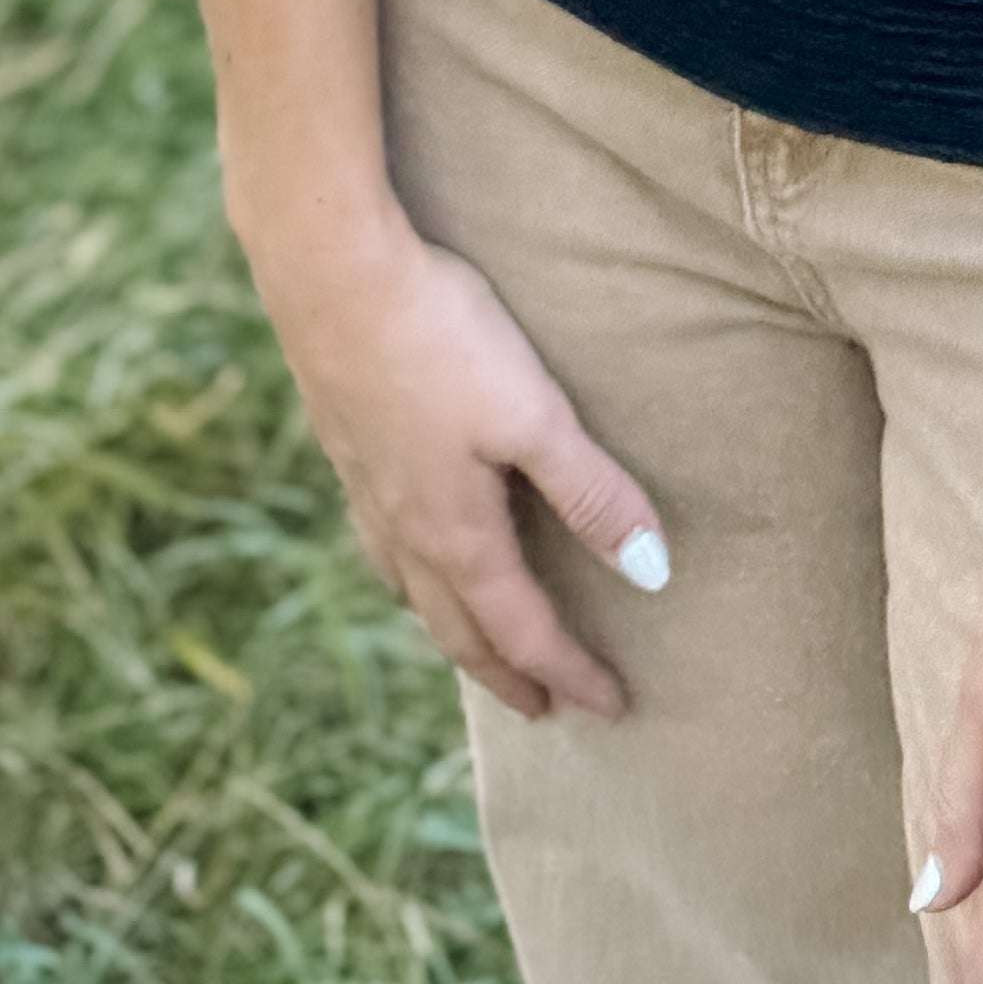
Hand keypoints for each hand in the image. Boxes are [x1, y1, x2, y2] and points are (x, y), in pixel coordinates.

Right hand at [250, 201, 669, 720]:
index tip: (613, 707)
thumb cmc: (441, 339)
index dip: (571, 673)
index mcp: (456, 534)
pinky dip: (414, 576)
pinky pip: (385, 545)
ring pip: (415, 591)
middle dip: (507, 674)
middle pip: (461, 630)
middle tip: (546, 708)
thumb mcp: (534, 416)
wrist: (330, 274)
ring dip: (456, 630)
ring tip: (480, 642)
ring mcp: (368, 492)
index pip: (523, 631)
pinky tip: (415, 546)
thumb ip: (592, 492)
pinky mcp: (349, 448)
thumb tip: (652, 575)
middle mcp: (406, 530)